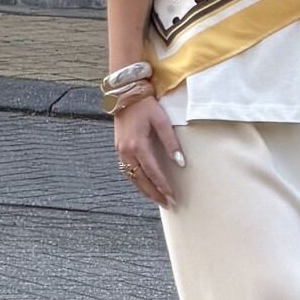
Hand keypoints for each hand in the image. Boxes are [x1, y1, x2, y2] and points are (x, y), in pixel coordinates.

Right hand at [114, 93, 184, 207]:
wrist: (126, 95)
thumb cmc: (146, 106)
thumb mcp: (162, 121)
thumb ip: (171, 142)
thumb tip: (181, 162)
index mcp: (138, 145)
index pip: (152, 172)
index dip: (163, 185)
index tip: (173, 196)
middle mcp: (126, 151)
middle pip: (140, 180)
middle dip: (154, 193)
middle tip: (167, 204)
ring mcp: (120, 151)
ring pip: (132, 178)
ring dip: (144, 190)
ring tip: (157, 199)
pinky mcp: (119, 149)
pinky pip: (127, 170)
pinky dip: (136, 181)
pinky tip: (145, 185)